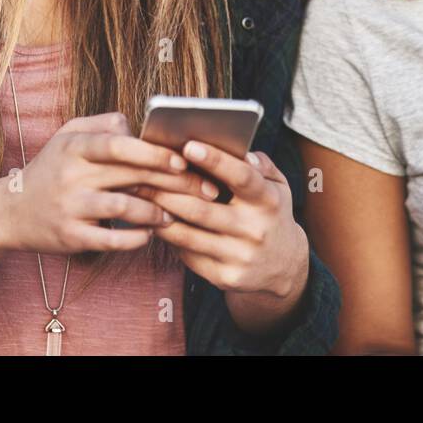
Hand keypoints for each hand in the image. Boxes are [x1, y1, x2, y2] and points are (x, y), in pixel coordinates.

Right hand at [2, 113, 220, 255]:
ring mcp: (70, 207)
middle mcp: (72, 175)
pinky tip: (150, 234)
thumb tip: (140, 127)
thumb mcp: (68, 135)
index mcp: (75, 146)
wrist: (11, 211)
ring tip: (173, 214)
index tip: (182, 161)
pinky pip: (112, 240)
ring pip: (125, 208)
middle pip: (132, 176)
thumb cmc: (52, 168)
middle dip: (174, 184)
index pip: (119, 144)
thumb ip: (104, 124)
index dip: (154, 152)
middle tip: (204, 191)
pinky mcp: (71, 236)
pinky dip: (136, 238)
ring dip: (157, 212)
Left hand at [134, 141, 308, 301]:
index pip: (241, 177)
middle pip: (202, 209)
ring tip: (138, 197)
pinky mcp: (224, 277)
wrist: (283, 267)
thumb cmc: (270, 214)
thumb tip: (239, 148)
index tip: (188, 145)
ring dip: (159, 215)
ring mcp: (239, 257)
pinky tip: (153, 223)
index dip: (215, 160)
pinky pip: (188, 254)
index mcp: (268, 201)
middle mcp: (255, 230)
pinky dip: (169, 237)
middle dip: (167, 190)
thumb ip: (260, 165)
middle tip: (141, 173)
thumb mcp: (278, 186)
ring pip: (188, 234)